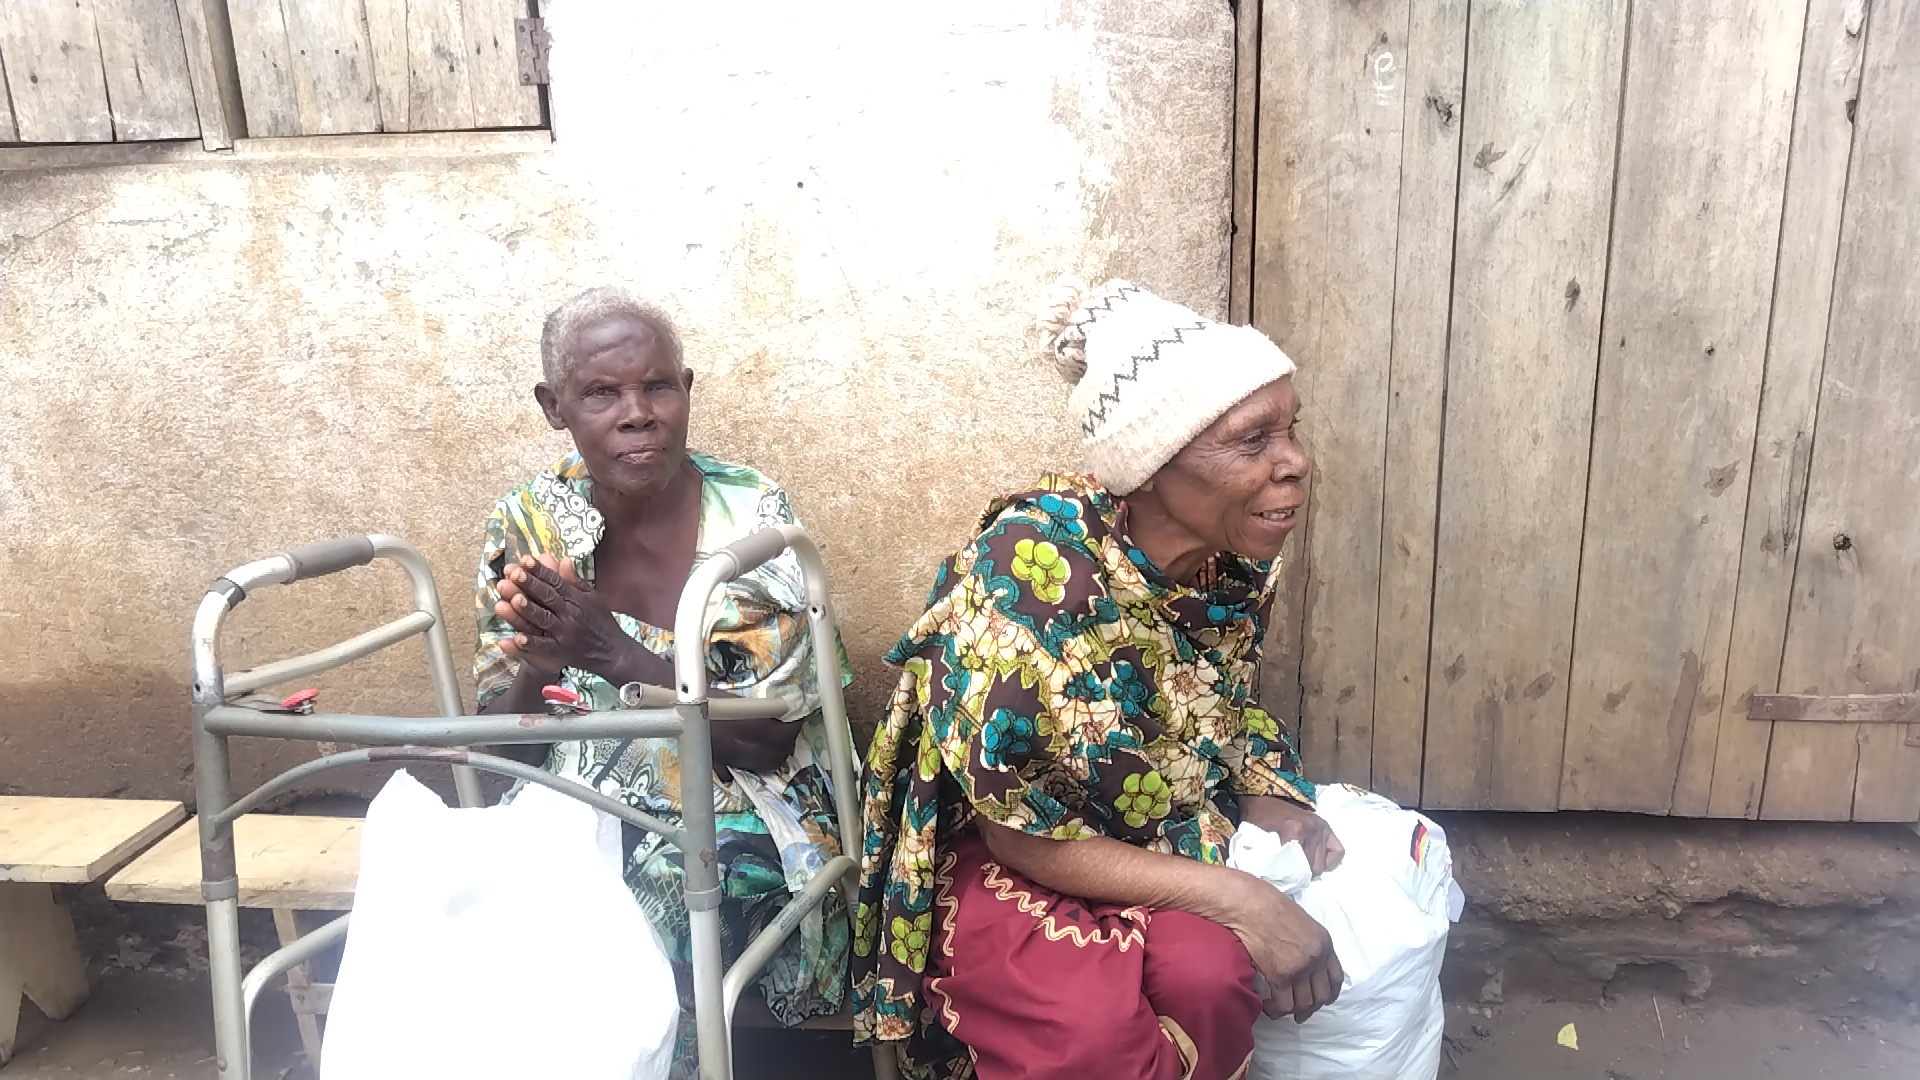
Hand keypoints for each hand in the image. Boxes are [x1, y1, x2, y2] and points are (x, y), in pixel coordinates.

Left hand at [494, 554, 634, 682]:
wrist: (612, 652)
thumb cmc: (601, 621)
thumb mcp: (593, 597)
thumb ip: (576, 580)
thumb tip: (564, 559)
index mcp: (577, 599)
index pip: (556, 582)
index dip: (540, 571)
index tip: (525, 559)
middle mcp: (571, 614)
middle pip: (548, 597)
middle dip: (530, 585)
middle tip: (513, 573)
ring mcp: (565, 634)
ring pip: (543, 619)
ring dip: (528, 610)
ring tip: (513, 599)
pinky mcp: (561, 652)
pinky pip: (544, 647)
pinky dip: (530, 644)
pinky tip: (516, 638)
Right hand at [1219, 870, 1343, 1022]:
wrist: (1250, 905)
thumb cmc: (1270, 907)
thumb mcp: (1302, 923)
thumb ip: (1310, 944)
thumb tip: (1306, 963)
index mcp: (1324, 943)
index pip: (1336, 979)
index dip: (1329, 994)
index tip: (1321, 1000)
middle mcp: (1317, 958)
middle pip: (1322, 996)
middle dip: (1311, 1008)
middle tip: (1300, 1012)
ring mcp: (1300, 969)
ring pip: (1304, 1004)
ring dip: (1293, 1011)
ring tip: (1280, 1009)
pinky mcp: (1280, 976)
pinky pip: (1284, 1004)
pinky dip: (1276, 1010)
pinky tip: (1268, 1005)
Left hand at [1242, 795, 1344, 874]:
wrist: (1262, 800)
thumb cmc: (1258, 820)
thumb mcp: (1259, 839)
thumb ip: (1272, 857)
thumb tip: (1279, 879)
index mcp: (1294, 831)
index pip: (1300, 867)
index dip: (1291, 876)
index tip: (1283, 877)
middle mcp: (1312, 829)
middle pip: (1313, 868)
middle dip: (1302, 873)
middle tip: (1291, 871)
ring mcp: (1321, 828)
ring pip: (1322, 864)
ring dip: (1311, 867)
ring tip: (1300, 864)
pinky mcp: (1326, 827)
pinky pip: (1338, 852)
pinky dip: (1329, 860)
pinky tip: (1319, 860)